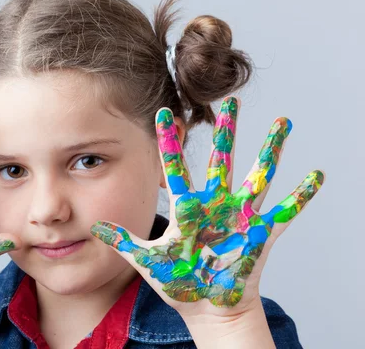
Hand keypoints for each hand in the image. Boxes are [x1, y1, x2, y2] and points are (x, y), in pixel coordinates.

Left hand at [91, 97, 323, 313]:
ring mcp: (240, 216)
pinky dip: (301, 196)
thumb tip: (93, 225)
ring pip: (257, 176)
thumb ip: (122, 240)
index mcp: (187, 209)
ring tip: (281, 123)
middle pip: (221, 161)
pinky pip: (285, 212)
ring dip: (270, 151)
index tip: (164, 113)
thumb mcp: (146, 260)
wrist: (206, 307)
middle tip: (230, 102)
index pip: (176, 168)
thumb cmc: (178, 283)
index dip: (170, 142)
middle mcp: (215, 205)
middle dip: (226, 132)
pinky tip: (315, 176)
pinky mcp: (261, 234)